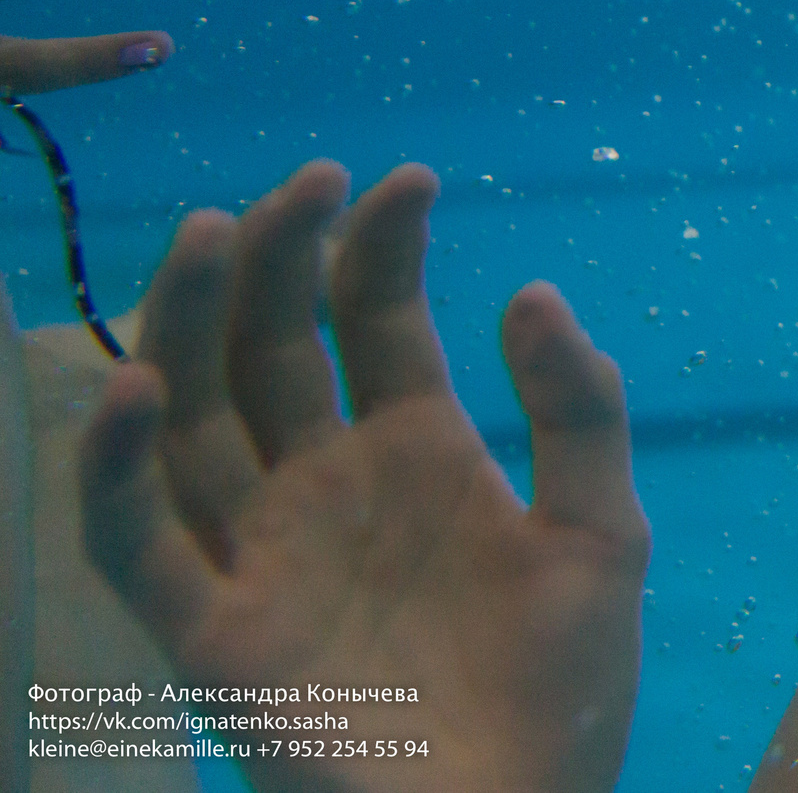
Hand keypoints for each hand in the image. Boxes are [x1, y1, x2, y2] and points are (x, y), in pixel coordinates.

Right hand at [77, 161, 648, 791]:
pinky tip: (142, 387)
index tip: (407, 178)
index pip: (373, 321)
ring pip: (193, 418)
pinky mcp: (215, 638)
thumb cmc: (565, 693)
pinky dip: (120, 467)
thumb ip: (579, 412)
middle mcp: (326, 488)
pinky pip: (141, 544)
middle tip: (301, 183)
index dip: (379, 246)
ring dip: (188, 324)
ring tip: (212, 231)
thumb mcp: (602, 534)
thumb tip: (534, 289)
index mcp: (417, 452)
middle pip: (270, 348)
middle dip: (275, 258)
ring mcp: (263, 555)